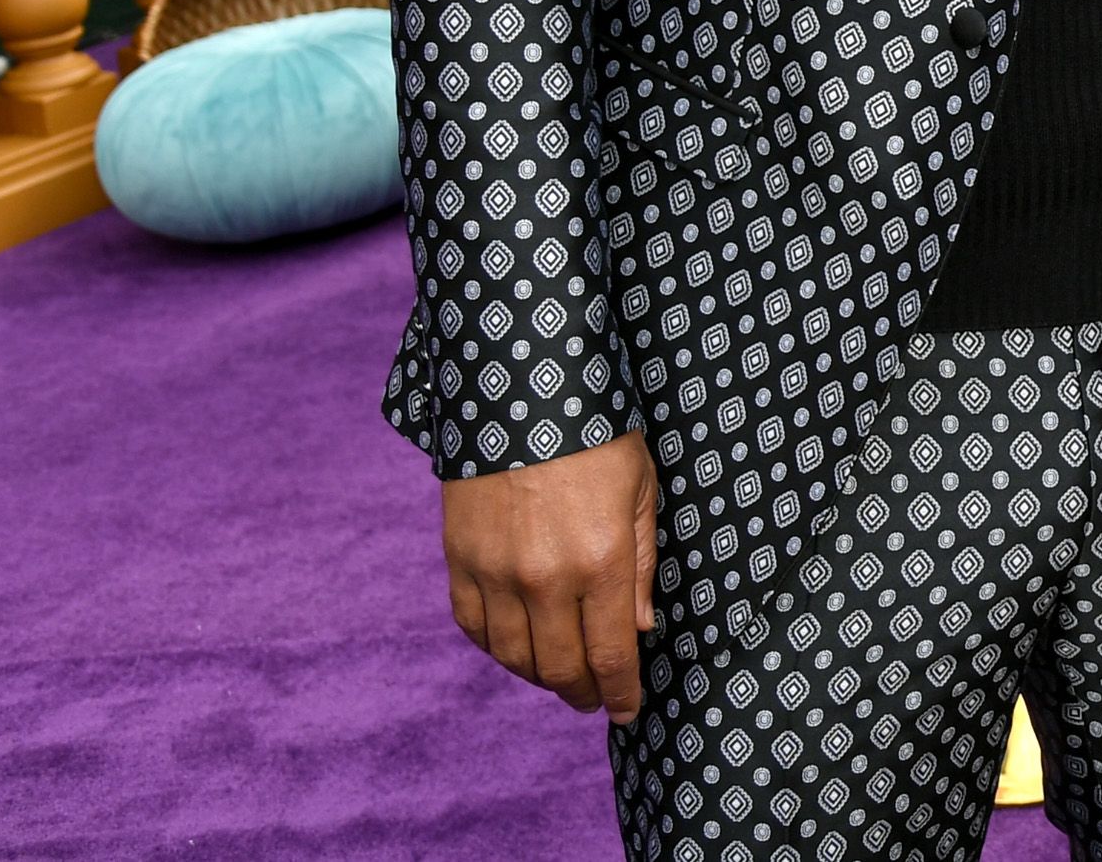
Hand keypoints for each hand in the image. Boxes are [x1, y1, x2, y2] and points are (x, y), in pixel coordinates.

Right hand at [441, 432, 658, 721]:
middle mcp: (545, 578)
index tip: (627, 710)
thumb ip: (640, 563)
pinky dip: (495, 647)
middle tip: (593, 700)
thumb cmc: (596, 434)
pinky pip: (473, 626)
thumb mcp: (641, 491)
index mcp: (600, 561)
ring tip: (559, 677)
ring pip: (513, 657)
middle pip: (560, 668)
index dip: (620, 692)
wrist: (521, 390)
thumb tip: (639, 627)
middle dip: (581, 693)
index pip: (610, 654)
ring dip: (538, 677)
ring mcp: (496, 573)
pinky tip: (515, 647)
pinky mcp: (460, 560)